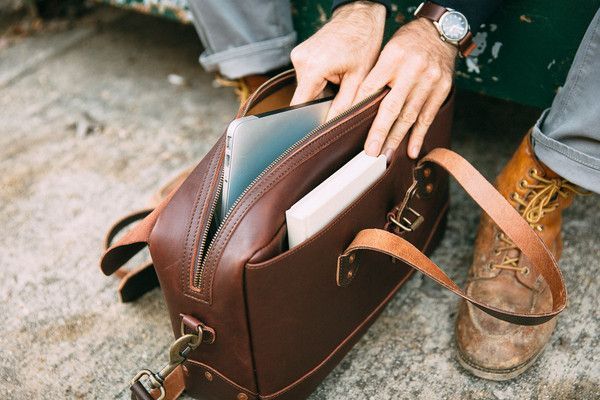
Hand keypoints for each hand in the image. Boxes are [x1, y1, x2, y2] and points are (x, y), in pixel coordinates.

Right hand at [290, 2, 385, 119]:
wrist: (360, 15)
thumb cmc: (363, 42)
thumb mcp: (358, 79)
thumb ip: (343, 105)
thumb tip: (332, 126)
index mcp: (312, 68)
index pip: (300, 106)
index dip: (308, 119)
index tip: (318, 127)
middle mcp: (300, 61)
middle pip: (304, 97)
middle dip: (321, 101)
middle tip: (341, 95)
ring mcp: (298, 55)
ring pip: (306, 87)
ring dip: (321, 90)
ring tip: (340, 79)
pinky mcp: (300, 53)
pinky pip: (307, 76)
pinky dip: (319, 80)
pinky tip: (334, 72)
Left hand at [357, 18, 456, 158]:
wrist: (441, 31)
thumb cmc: (408, 43)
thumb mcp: (388, 49)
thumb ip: (376, 74)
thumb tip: (357, 105)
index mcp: (394, 56)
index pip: (372, 87)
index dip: (360, 108)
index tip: (349, 127)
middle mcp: (413, 69)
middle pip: (392, 106)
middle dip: (380, 131)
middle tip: (370, 152)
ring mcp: (430, 80)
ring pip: (410, 115)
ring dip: (397, 138)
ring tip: (385, 154)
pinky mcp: (442, 89)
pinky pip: (428, 117)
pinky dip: (419, 136)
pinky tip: (411, 150)